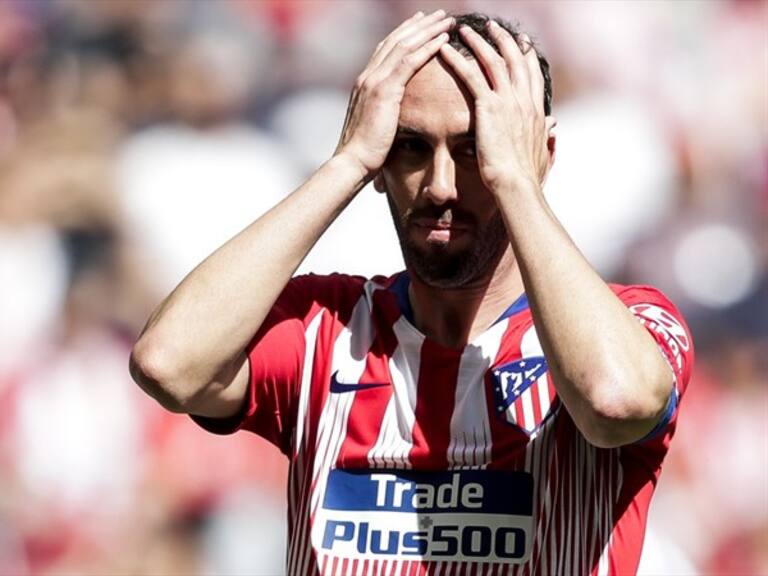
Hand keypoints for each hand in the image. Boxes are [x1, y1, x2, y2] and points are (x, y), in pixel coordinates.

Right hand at [335, 10, 452, 177]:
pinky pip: (409, 61)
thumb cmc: (364, 153)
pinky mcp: (384, 91)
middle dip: (419, 24)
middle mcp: (368, 76)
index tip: (422, 24)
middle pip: (396, 40)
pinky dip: (427, 47)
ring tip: (447, 20)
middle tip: (439, 14)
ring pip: (404, 45)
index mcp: (365, 83)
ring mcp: (374, 81)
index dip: (405, 34)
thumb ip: (381, 113)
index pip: (386, 49)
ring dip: (427, 30)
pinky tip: (443, 40)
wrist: (352, 163)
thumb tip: (390, 116)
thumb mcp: (373, 127)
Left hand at [438, 22, 554, 192]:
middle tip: (492, 25)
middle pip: (516, 59)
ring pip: (494, 61)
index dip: (526, 55)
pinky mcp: (490, 108)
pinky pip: (471, 77)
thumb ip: (546, 137)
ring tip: (465, 29)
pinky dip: (457, 61)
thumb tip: (553, 127)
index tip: (521, 41)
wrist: (518, 185)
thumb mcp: (542, 153)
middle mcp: (525, 101)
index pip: (532, 74)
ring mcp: (508, 102)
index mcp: (536, 111)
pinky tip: (444, 50)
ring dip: (479, 42)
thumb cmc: (527, 177)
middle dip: (503, 39)